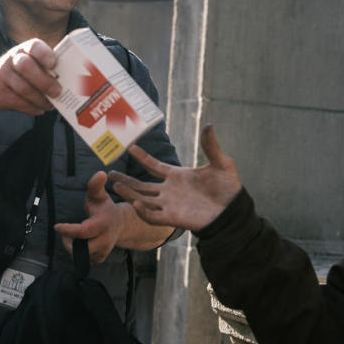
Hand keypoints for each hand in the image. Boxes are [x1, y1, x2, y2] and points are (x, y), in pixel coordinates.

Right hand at [0, 38, 61, 115]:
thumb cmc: (20, 72)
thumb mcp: (30, 63)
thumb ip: (46, 68)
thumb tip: (70, 80)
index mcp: (24, 50)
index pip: (33, 46)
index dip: (44, 55)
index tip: (53, 65)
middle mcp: (12, 60)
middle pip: (26, 66)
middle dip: (44, 81)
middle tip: (57, 92)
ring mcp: (3, 76)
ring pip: (23, 88)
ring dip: (40, 99)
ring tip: (50, 104)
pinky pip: (18, 102)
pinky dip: (31, 108)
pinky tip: (40, 109)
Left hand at [53, 171, 124, 262]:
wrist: (119, 223)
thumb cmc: (104, 207)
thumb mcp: (99, 194)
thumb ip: (95, 185)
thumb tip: (100, 173)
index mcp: (103, 223)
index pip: (84, 231)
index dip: (69, 230)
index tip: (57, 226)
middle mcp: (106, 239)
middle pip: (84, 248)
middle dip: (69, 243)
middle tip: (64, 233)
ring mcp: (105, 250)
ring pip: (84, 257)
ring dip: (73, 249)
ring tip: (71, 238)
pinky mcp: (101, 257)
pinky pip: (87, 261)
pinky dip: (79, 255)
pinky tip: (77, 244)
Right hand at [108, 124, 242, 231]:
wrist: (233, 211)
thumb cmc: (228, 188)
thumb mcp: (221, 163)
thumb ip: (211, 146)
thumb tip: (209, 125)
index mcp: (177, 176)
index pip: (154, 165)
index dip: (142, 157)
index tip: (130, 146)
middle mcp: (169, 190)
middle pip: (142, 184)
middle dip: (126, 179)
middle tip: (110, 174)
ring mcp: (169, 205)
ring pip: (142, 198)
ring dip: (129, 193)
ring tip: (115, 185)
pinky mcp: (173, 218)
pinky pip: (153, 216)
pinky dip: (143, 211)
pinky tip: (136, 202)